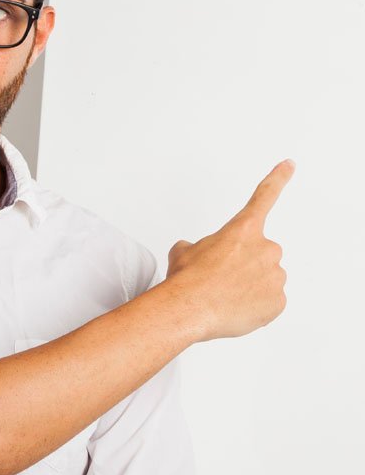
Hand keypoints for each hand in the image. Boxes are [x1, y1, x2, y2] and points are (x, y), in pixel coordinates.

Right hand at [165, 159, 294, 341]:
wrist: (189, 309)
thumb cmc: (187, 279)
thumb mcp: (184, 251)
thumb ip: (202, 246)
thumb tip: (201, 256)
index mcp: (242, 229)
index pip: (264, 196)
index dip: (278, 178)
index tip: (289, 165)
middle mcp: (265, 249)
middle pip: (259, 252)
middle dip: (244, 263)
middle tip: (221, 278)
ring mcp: (275, 276)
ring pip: (265, 278)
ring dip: (249, 286)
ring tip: (223, 296)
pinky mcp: (278, 302)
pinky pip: (269, 302)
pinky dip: (255, 306)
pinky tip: (234, 308)